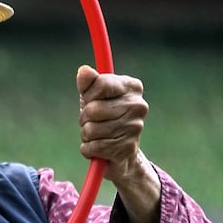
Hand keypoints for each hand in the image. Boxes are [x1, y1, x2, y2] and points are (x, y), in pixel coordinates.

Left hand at [76, 65, 150, 182]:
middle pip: (92, 109)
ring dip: (87, 135)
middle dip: (85, 118)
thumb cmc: (104, 118)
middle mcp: (138, 105)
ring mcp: (135, 127)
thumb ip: (88, 83)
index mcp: (132, 87)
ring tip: (98, 135)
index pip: (101, 84)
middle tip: (94, 121)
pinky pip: (92, 147)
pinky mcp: (127, 148)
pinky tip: (99, 148)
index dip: (88, 95)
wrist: (121, 152)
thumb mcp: (94, 97)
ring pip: (90, 129)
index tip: (91, 100)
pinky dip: (89, 149)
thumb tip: (84, 70)